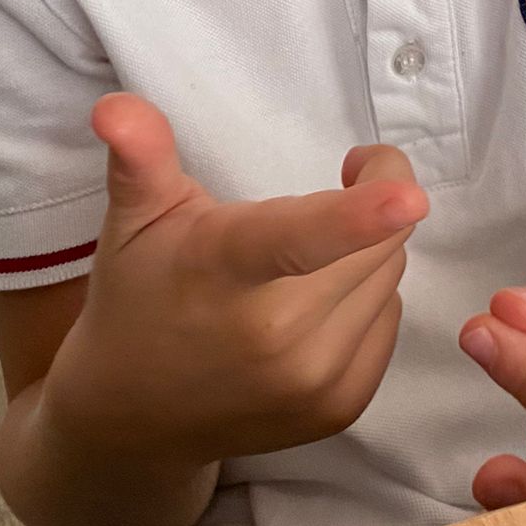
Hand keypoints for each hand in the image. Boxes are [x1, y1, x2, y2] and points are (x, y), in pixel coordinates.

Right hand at [45, 94, 427, 464]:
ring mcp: (311, 383)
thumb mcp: (135, 219)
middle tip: (328, 186)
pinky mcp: (339, 410)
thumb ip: (140, 155)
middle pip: (376, 239)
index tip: (409, 197)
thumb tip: (116, 106)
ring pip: (390, 276)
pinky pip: (391, 319)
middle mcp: (276, 337)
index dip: (358, 216)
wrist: (133, 418)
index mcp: (223, 271)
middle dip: (369, 200)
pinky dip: (367, 299)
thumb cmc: (139, 294)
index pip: (295, 239)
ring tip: (306, 257)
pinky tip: (314, 304)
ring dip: (366, 251)